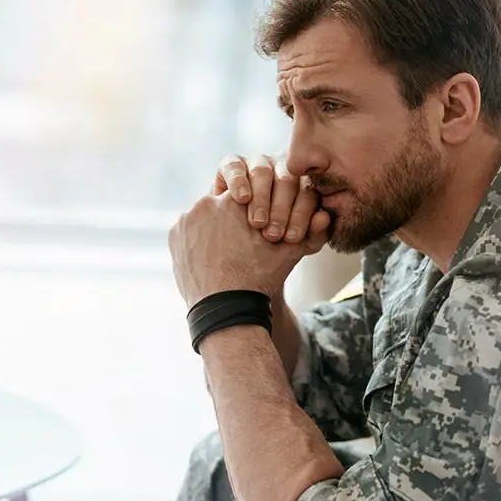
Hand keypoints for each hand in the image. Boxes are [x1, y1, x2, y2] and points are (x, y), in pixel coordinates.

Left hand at [169, 192, 328, 309]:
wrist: (224, 305)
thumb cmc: (259, 277)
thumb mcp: (288, 252)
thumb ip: (307, 228)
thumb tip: (325, 214)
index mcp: (233, 200)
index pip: (246, 194)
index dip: (252, 211)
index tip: (255, 226)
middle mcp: (206, 203)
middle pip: (222, 203)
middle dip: (230, 218)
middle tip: (237, 241)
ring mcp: (186, 219)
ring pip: (203, 216)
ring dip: (212, 227)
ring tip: (224, 251)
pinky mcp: (174, 234)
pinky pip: (187, 230)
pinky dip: (197, 240)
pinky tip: (209, 256)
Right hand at [214, 154, 323, 243]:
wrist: (236, 252)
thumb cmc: (270, 246)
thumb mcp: (295, 246)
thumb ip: (314, 234)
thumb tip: (324, 217)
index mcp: (305, 184)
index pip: (309, 190)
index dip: (302, 214)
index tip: (292, 238)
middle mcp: (284, 169)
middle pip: (287, 179)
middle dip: (281, 209)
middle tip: (273, 234)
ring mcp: (258, 164)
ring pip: (262, 171)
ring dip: (261, 198)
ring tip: (258, 222)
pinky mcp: (232, 165)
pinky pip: (234, 165)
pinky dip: (238, 182)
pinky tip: (241, 199)